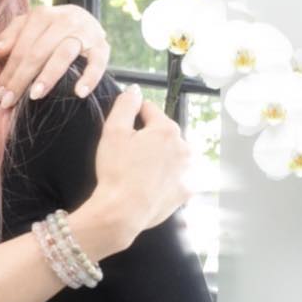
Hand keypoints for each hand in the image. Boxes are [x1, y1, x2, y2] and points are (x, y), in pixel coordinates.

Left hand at [0, 5, 109, 107]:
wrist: (87, 21)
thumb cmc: (49, 29)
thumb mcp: (28, 27)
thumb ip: (11, 37)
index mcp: (42, 15)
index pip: (21, 46)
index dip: (8, 71)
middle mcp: (64, 20)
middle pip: (38, 52)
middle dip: (21, 79)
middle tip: (8, 101)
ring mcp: (85, 32)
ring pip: (63, 54)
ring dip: (48, 77)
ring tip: (34, 96)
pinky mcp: (103, 46)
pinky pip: (98, 63)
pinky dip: (90, 78)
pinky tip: (79, 93)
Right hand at [88, 85, 192, 244]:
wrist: (123, 211)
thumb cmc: (116, 170)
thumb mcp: (112, 131)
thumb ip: (125, 105)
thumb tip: (135, 90)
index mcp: (167, 129)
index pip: (149, 110)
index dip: (132, 116)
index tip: (121, 128)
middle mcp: (184, 147)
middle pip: (163, 132)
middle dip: (148, 138)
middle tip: (127, 154)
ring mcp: (188, 171)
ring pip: (172, 154)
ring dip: (159, 156)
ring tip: (138, 170)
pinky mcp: (187, 191)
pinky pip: (176, 176)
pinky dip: (165, 177)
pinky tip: (148, 184)